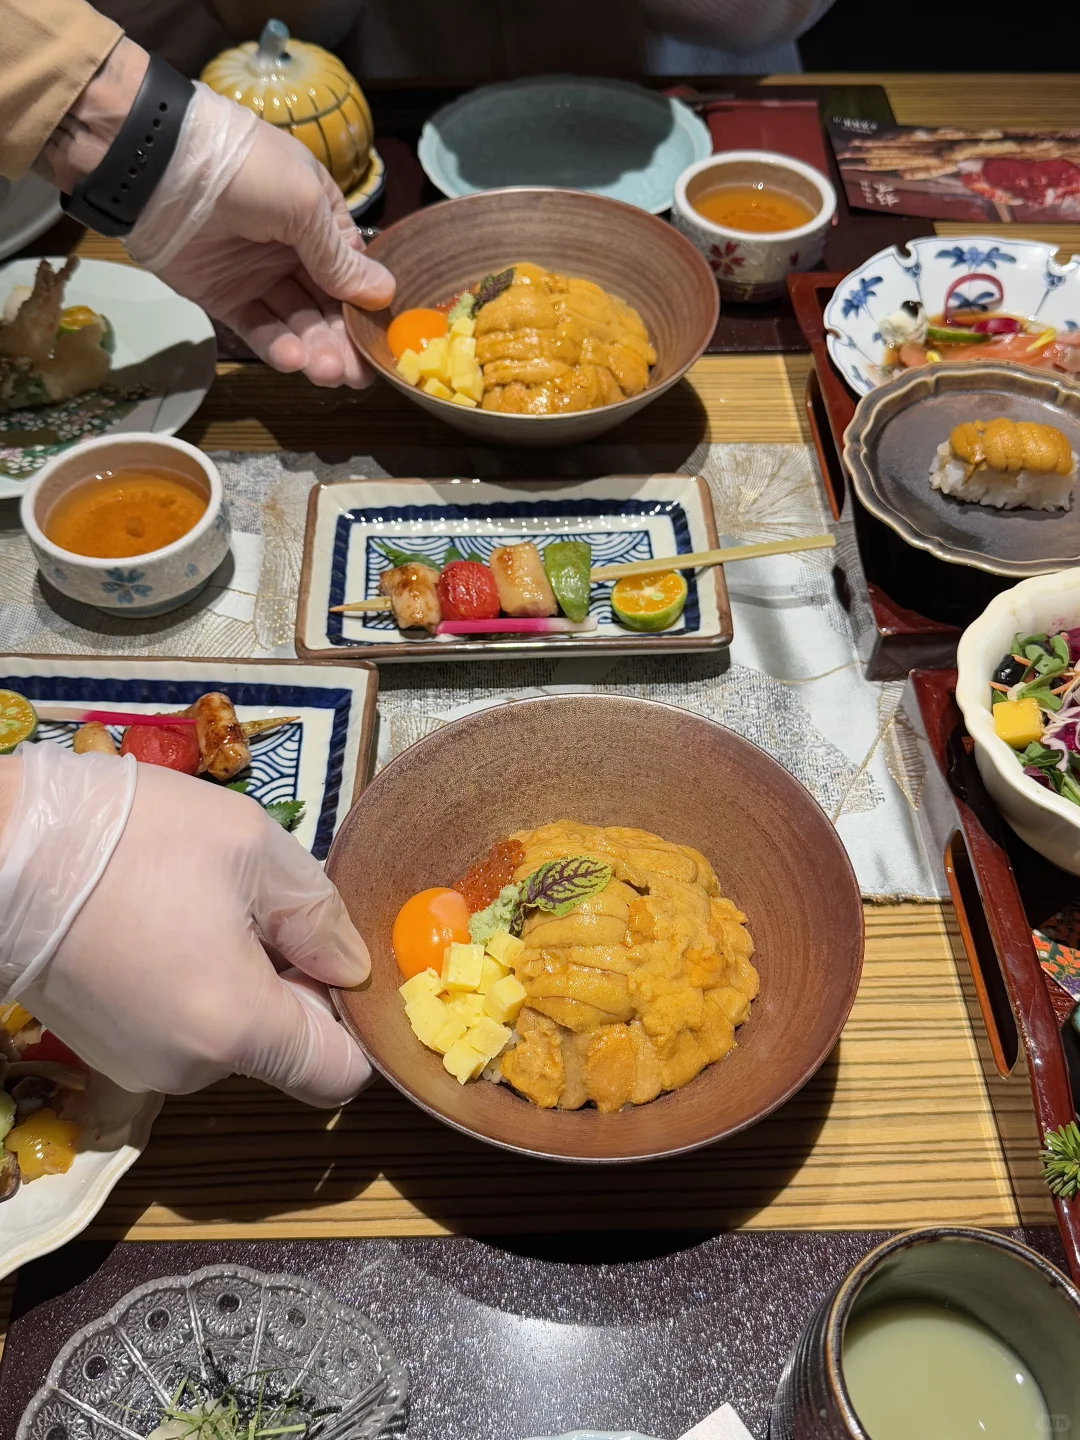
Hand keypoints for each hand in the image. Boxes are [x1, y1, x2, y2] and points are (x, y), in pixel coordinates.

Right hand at [0, 743, 371, 1105]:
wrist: (1, 850)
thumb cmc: (135, 840)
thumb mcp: (254, 849)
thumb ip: (319, 916)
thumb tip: (350, 967)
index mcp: (237, 1029)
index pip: (338, 1076)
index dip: (354, 1021)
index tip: (334, 959)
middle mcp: (189, 1069)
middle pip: (283, 1050)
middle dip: (292, 986)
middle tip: (261, 908)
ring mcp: (139, 1065)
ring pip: (230, 1035)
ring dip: (240, 979)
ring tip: (204, 904)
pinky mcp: (105, 1049)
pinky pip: (181, 1028)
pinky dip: (193, 985)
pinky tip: (165, 922)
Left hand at [125, 83, 393, 386]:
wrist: (158, 166)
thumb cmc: (245, 171)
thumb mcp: (304, 205)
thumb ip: (339, 257)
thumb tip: (384, 294)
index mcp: (317, 219)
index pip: (351, 272)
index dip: (365, 308)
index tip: (381, 343)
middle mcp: (292, 250)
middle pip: (327, 305)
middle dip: (343, 341)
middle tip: (355, 376)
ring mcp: (257, 276)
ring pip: (297, 322)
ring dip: (315, 349)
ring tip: (326, 373)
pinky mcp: (225, 298)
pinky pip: (258, 328)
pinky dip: (277, 346)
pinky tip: (293, 359)